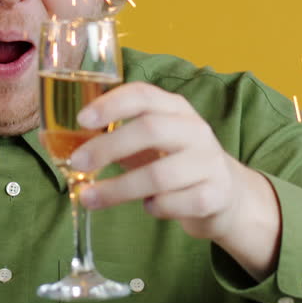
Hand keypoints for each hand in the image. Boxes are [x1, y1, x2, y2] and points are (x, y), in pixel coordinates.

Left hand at [70, 82, 281, 277]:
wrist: (228, 196)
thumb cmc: (178, 163)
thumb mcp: (154, 142)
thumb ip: (121, 137)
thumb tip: (73, 145)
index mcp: (176, 109)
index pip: (143, 94)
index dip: (111, 104)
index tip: (82, 119)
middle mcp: (195, 130)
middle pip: (150, 130)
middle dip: (107, 147)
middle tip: (77, 163)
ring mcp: (208, 162)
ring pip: (159, 174)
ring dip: (118, 189)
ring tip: (90, 198)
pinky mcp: (215, 195)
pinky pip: (174, 203)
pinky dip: (154, 207)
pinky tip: (149, 207)